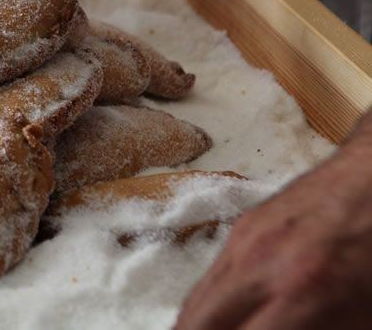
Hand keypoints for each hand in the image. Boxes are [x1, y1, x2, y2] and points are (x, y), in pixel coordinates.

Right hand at [176, 112, 371, 328]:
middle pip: (193, 327)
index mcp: (306, 294)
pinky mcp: (244, 228)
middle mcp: (261, 266)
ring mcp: (245, 242)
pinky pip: (209, 280)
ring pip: (194, 305)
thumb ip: (329, 328)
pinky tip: (217, 326)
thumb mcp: (369, 313)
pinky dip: (204, 312)